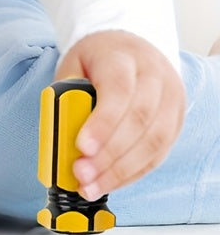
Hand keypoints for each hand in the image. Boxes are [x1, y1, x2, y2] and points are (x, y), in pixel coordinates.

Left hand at [55, 30, 184, 200]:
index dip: (103, 123)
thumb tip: (59, 142)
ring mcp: (170, 98)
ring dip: (121, 171)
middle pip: (140, 119)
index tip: (82, 148)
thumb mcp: (71, 69)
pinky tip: (110, 183)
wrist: (129, 47)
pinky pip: (158, 153)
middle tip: (81, 175)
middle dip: (109, 154)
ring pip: (154, 140)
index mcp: (123, 58)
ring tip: (91, 187)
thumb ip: (65, 100)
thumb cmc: (95, 62)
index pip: (118, 90)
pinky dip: (133, 173)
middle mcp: (154, 75)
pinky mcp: (176, 120)